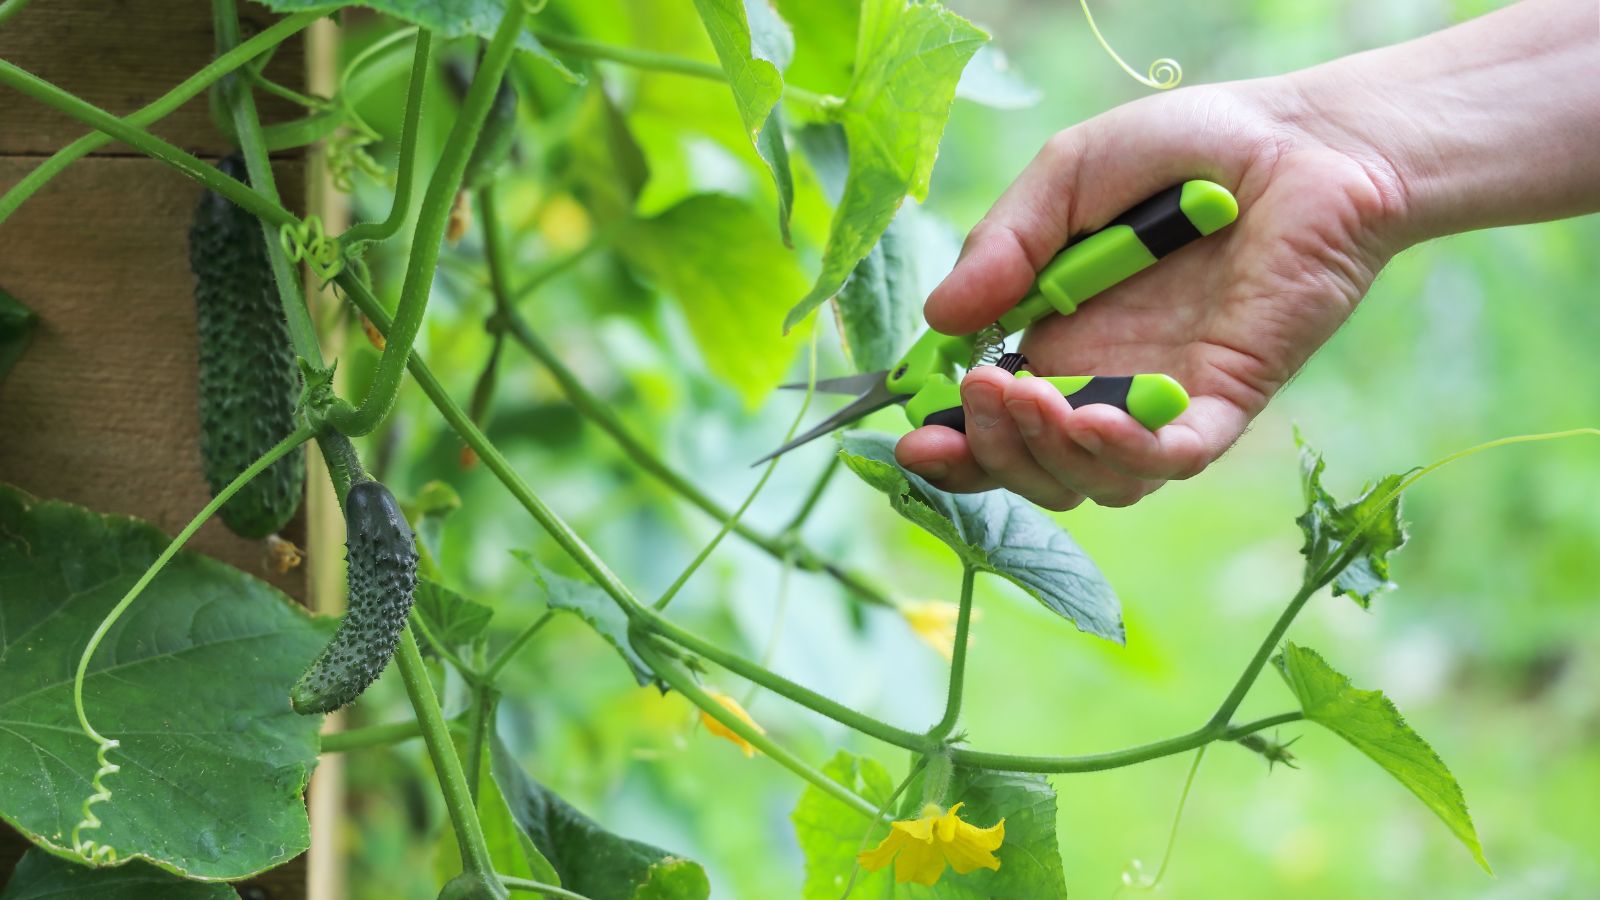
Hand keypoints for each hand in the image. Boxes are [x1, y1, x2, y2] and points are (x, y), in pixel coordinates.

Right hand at [894, 81, 1406, 509]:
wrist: (1300, 139)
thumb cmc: (1183, 151)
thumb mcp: (1065, 179)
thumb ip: (1003, 245)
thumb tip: (938, 317)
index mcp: (1054, 340)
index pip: (992, 423)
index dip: (952, 447)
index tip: (912, 439)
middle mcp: (1104, 383)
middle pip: (1034, 467)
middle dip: (992, 448)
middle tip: (982, 388)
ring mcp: (1164, 399)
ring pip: (1096, 481)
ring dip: (1049, 454)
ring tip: (1031, 395)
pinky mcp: (1227, 398)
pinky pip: (1172, 458)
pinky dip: (1127, 454)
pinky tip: (1093, 421)